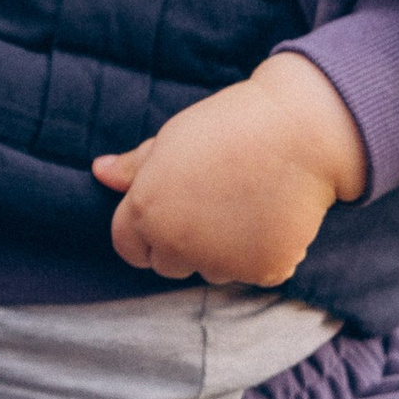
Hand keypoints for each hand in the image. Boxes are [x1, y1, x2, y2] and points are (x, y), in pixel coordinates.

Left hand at [96, 53, 369, 286]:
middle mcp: (177, 244)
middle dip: (183, 244)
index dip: (145, 232)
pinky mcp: (263, 271)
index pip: (128, 248)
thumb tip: (100, 172)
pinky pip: (253, 273)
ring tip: (244, 204)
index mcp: (145, 212)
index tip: (170, 213)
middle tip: (212, 204)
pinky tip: (271, 216)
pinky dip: (262, 254)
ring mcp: (221, 262)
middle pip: (168, 265)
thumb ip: (134, 166)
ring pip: (211, 271)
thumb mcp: (171, 139)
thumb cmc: (228, 125)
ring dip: (222, 252)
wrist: (298, 132)